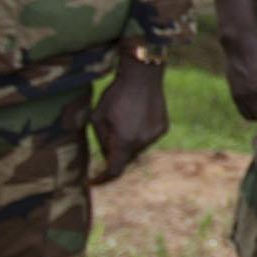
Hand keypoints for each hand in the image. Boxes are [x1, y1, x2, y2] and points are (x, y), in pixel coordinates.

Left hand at [91, 56, 168, 183]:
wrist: (143, 75)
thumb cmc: (115, 94)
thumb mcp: (97, 117)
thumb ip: (100, 140)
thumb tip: (106, 155)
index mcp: (124, 141)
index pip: (113, 171)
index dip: (102, 179)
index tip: (93, 181)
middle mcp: (142, 142)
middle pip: (125, 159)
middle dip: (114, 154)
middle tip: (107, 137)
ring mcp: (154, 136)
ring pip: (137, 149)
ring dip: (127, 142)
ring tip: (123, 120)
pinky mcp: (163, 128)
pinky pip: (147, 138)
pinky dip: (139, 134)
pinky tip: (136, 116)